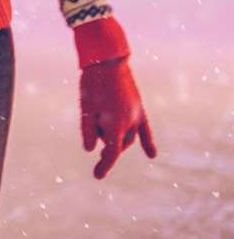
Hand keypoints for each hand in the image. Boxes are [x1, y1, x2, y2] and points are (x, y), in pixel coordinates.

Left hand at [79, 58, 155, 179]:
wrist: (107, 62)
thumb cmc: (92, 85)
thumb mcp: (86, 109)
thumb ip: (88, 131)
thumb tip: (91, 150)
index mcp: (116, 124)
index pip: (112, 152)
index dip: (104, 165)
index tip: (97, 176)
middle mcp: (130, 122)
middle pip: (119, 144)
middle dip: (108, 148)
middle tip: (96, 150)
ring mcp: (137, 115)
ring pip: (129, 136)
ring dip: (118, 140)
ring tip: (102, 131)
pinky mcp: (139, 108)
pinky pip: (145, 129)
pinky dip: (147, 143)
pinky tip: (152, 155)